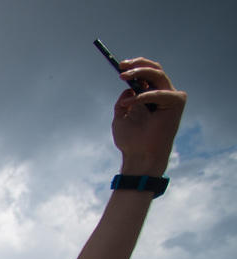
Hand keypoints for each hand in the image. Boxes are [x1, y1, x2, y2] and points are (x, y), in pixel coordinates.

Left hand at [112, 57, 186, 174]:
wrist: (139, 155)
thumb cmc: (130, 140)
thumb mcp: (121, 116)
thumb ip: (124, 101)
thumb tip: (129, 87)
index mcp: (151, 96)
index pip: (147, 74)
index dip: (135, 66)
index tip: (120, 65)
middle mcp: (163, 94)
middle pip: (154, 70)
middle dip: (138, 64)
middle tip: (122, 66)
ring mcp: (171, 97)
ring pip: (158, 75)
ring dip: (140, 72)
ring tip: (123, 77)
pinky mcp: (176, 102)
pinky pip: (159, 93)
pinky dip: (142, 96)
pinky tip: (129, 103)